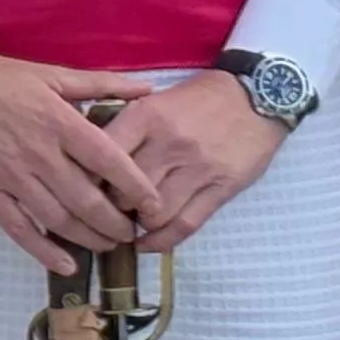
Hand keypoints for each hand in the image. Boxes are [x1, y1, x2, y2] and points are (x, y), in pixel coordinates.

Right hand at [0, 45, 164, 277]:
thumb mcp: (50, 72)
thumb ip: (101, 84)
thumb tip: (146, 90)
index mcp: (60, 121)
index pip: (110, 162)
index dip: (137, 188)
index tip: (154, 206)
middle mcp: (40, 154)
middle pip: (88, 201)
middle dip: (116, 224)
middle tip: (130, 233)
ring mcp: (11, 176)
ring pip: (59, 220)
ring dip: (88, 239)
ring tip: (106, 245)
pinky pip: (19, 229)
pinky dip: (44, 251)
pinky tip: (65, 264)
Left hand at [100, 69, 291, 250]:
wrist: (258, 95)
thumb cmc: (200, 97)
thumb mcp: (156, 98)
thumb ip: (126, 126)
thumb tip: (89, 155)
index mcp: (147, 115)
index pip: (104, 155)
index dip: (87, 179)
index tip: (81, 189)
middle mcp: (169, 143)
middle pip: (125, 191)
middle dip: (111, 207)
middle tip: (104, 212)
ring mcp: (197, 168)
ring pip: (154, 213)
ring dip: (137, 224)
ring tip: (129, 224)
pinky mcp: (221, 188)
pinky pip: (186, 224)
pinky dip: (161, 241)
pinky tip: (147, 244)